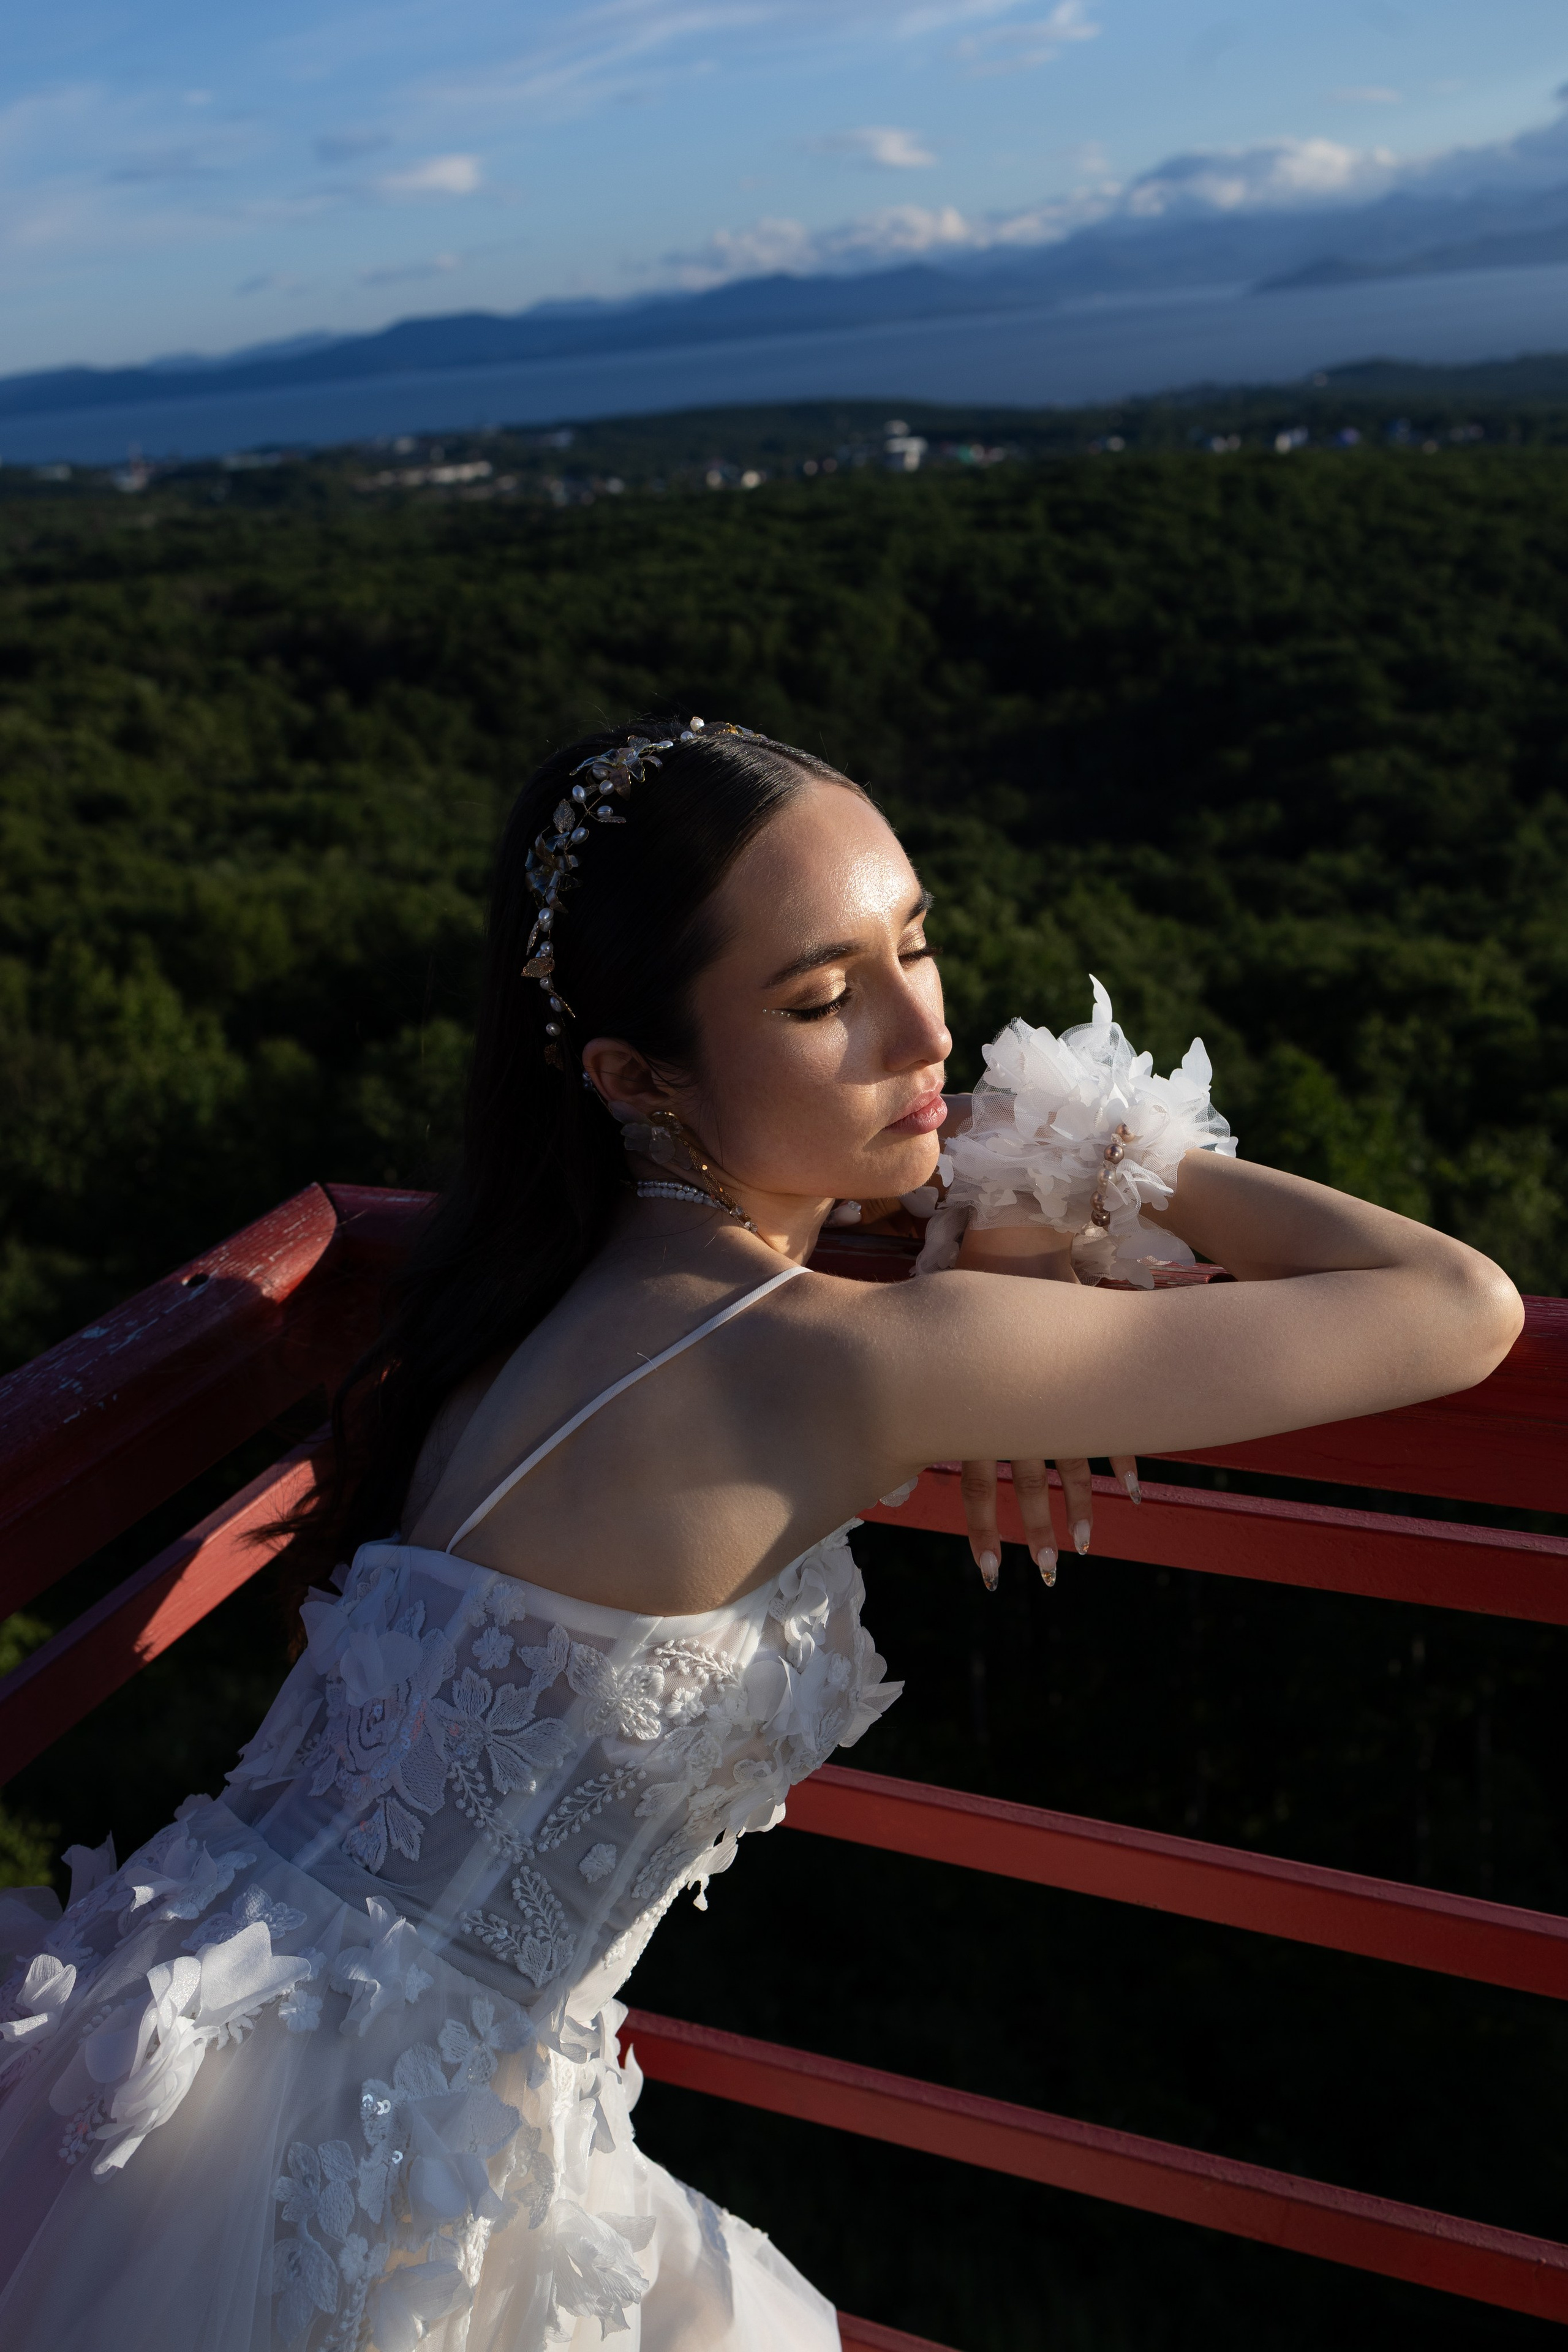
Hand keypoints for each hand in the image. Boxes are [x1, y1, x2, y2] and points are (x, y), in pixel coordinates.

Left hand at [954, 1222, 1139, 1589]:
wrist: (1013, 1238)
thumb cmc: (964, 1291)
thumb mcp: (936, 1347)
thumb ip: (924, 1399)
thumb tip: (894, 1446)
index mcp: (975, 1406)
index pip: (975, 1481)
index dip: (982, 1526)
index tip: (989, 1570)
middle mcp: (1013, 1407)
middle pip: (1026, 1484)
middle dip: (1036, 1530)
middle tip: (1048, 1572)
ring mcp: (1053, 1392)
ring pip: (1067, 1463)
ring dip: (1078, 1509)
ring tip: (1084, 1546)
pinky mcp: (1084, 1369)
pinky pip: (1107, 1425)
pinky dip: (1119, 1459)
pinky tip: (1127, 1490)